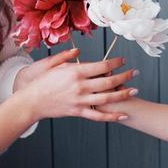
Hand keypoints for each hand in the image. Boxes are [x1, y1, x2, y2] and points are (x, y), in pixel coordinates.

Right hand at [13, 48, 138, 123]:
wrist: (32, 101)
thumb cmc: (42, 82)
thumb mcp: (53, 65)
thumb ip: (67, 57)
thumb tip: (79, 51)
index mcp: (76, 72)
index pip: (101, 65)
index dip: (115, 62)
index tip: (122, 60)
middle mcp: (80, 86)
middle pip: (108, 81)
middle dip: (125, 76)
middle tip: (135, 72)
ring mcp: (80, 100)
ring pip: (107, 98)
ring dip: (123, 94)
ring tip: (134, 90)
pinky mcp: (78, 112)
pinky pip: (98, 116)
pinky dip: (112, 116)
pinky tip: (123, 115)